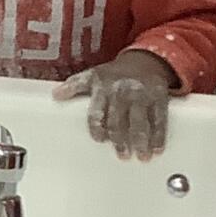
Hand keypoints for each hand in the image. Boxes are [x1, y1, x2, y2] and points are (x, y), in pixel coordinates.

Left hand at [52, 48, 178, 160]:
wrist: (145, 60)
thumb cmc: (114, 74)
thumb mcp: (92, 76)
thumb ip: (74, 87)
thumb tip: (55, 95)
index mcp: (103, 89)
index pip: (97, 112)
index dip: (97, 126)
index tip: (100, 139)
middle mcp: (122, 93)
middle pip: (119, 120)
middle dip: (120, 139)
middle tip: (122, 155)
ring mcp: (142, 96)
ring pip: (140, 121)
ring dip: (141, 140)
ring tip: (141, 156)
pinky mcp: (159, 98)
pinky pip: (159, 118)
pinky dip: (159, 135)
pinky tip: (157, 149)